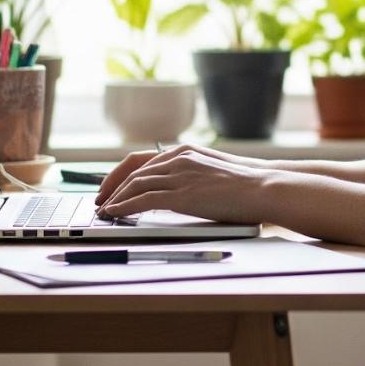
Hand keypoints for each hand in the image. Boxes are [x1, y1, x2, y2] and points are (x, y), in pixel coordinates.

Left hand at [98, 143, 272, 224]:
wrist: (264, 187)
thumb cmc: (245, 184)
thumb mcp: (212, 171)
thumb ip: (190, 174)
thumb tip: (172, 191)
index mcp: (184, 151)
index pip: (140, 160)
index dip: (120, 174)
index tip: (109, 186)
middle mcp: (178, 158)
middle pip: (133, 171)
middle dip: (112, 187)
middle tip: (100, 201)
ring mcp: (180, 175)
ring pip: (135, 185)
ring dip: (115, 198)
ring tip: (104, 211)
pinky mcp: (183, 195)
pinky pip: (143, 200)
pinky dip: (124, 207)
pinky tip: (115, 214)